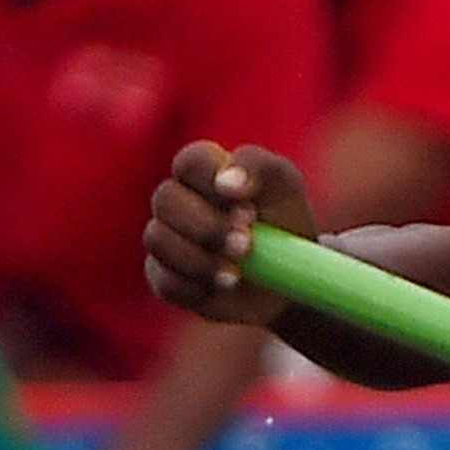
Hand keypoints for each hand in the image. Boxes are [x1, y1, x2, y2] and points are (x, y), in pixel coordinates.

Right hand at [141, 143, 313, 328]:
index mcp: (206, 172)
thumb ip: (259, 166)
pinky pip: (165, 280)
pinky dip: (196, 286)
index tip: (246, 205)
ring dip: (200, 259)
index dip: (211, 180)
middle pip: (165, 200)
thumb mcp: (284, 185)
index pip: (190, 162)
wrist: (292, 277)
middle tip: (246, 244)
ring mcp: (167, 238)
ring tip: (237, 273)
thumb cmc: (285, 221)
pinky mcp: (165, 276)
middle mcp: (179, 201)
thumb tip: (227, 182)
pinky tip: (224, 288)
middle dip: (208, 226)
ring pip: (158, 239)